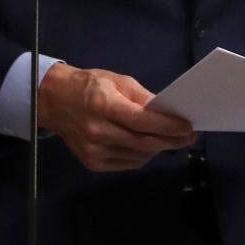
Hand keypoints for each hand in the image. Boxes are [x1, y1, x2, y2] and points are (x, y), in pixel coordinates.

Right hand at [37, 62, 196, 171]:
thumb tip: (167, 112)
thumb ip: (143, 98)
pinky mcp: (92, 163)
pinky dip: (143, 155)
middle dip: (171, 141)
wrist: (55, 102)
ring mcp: (93, 151)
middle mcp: (97, 131)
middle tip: (189, 136)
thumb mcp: (118, 81)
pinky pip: (127, 163)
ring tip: (172, 139)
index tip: (188, 127)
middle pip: (143, 142)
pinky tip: (151, 146)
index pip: (142, 121)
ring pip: (138, 155)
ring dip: (159, 148)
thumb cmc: (90, 86)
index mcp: (103, 106)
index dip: (168, 126)